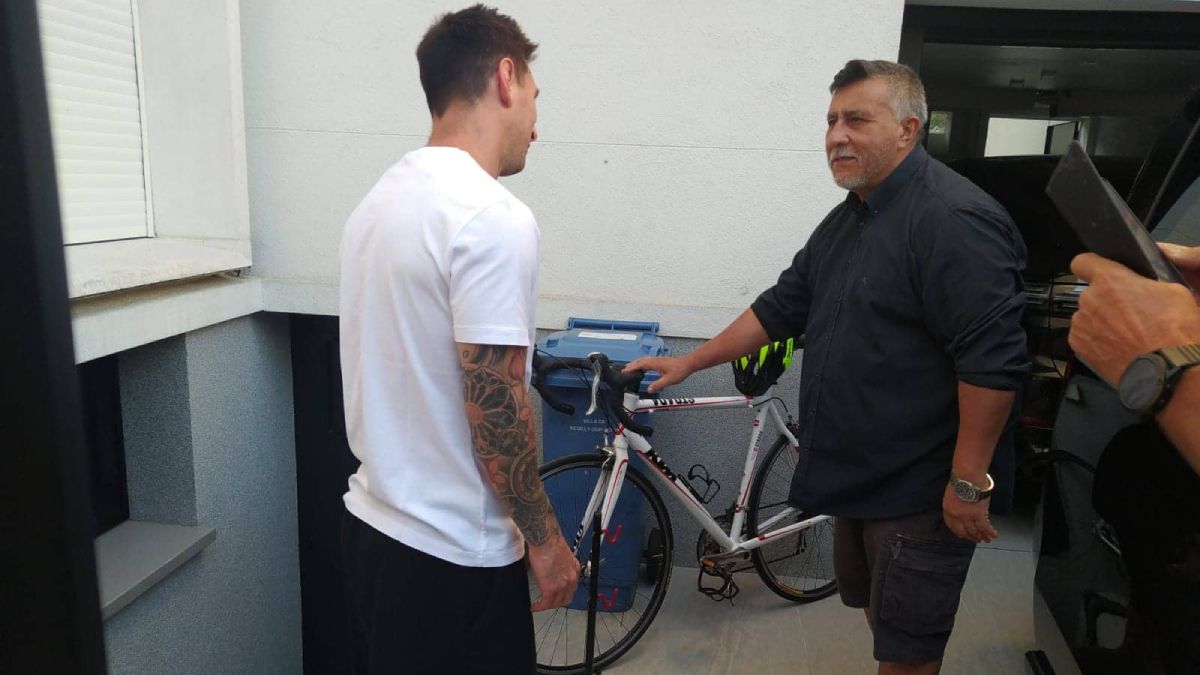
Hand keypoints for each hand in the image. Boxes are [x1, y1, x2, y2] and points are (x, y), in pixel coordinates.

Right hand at [527, 534, 579, 611]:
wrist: (545, 540)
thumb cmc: (550, 542)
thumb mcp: (561, 555)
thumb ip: (559, 566)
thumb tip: (552, 569)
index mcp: (574, 569)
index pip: (571, 587)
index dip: (563, 593)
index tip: (557, 594)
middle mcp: (571, 578)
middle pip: (566, 598)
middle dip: (557, 602)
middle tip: (548, 602)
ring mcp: (562, 585)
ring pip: (556, 603)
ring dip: (547, 606)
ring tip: (540, 605)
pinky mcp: (550, 588)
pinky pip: (546, 603)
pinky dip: (539, 607)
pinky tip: (535, 606)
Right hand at [624, 355, 695, 392]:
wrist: (688, 364)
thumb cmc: (680, 370)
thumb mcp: (668, 380)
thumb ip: (658, 385)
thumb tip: (649, 390)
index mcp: (655, 363)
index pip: (639, 365)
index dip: (631, 368)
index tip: (625, 371)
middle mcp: (655, 360)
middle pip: (639, 361)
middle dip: (631, 365)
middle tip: (624, 371)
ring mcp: (657, 359)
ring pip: (643, 360)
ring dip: (636, 364)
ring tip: (630, 369)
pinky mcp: (660, 361)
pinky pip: (647, 361)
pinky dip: (642, 363)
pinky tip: (643, 368)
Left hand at [942, 482, 996, 543]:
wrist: (967, 477)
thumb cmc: (961, 480)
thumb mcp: (952, 493)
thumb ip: (956, 504)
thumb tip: (963, 508)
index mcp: (948, 509)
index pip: (952, 525)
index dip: (958, 532)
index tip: (962, 535)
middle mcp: (956, 516)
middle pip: (963, 531)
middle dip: (971, 536)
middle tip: (976, 539)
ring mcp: (967, 517)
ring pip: (975, 531)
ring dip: (981, 536)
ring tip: (986, 539)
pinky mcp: (979, 515)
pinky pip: (985, 527)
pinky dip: (990, 532)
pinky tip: (994, 535)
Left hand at [1069, 252, 1199, 384]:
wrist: (1167, 369)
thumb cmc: (1173, 329)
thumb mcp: (1172, 291)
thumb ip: (1145, 282)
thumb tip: (1140, 284)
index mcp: (1110, 280)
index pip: (1083, 261)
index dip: (1091, 265)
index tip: (1097, 271)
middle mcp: (1090, 299)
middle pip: (1090, 293)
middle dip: (1106, 299)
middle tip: (1128, 312)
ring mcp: (1081, 324)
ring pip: (1087, 316)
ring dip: (1100, 321)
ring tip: (1125, 334)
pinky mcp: (1078, 346)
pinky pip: (1084, 336)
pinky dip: (1096, 340)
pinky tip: (1116, 346)